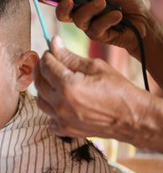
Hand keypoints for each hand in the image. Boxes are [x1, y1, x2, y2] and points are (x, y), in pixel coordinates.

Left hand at [33, 36, 152, 146]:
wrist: (132, 118)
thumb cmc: (118, 89)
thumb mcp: (95, 67)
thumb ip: (69, 56)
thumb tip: (54, 43)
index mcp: (67, 85)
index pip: (46, 65)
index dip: (47, 55)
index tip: (51, 50)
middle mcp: (60, 103)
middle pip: (39, 82)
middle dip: (41, 69)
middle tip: (48, 62)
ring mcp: (61, 119)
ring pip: (40, 100)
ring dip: (43, 88)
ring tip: (53, 80)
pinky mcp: (65, 130)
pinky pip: (49, 118)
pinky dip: (50, 109)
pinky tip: (59, 102)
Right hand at [55, 0, 155, 57]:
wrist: (143, 21)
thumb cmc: (128, 4)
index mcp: (83, 4)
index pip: (65, 3)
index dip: (57, 0)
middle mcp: (83, 16)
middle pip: (63, 15)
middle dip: (63, 8)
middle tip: (69, 0)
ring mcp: (89, 27)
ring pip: (79, 19)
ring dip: (90, 9)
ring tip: (104, 2)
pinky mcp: (98, 36)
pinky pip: (95, 28)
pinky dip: (107, 19)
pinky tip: (118, 15)